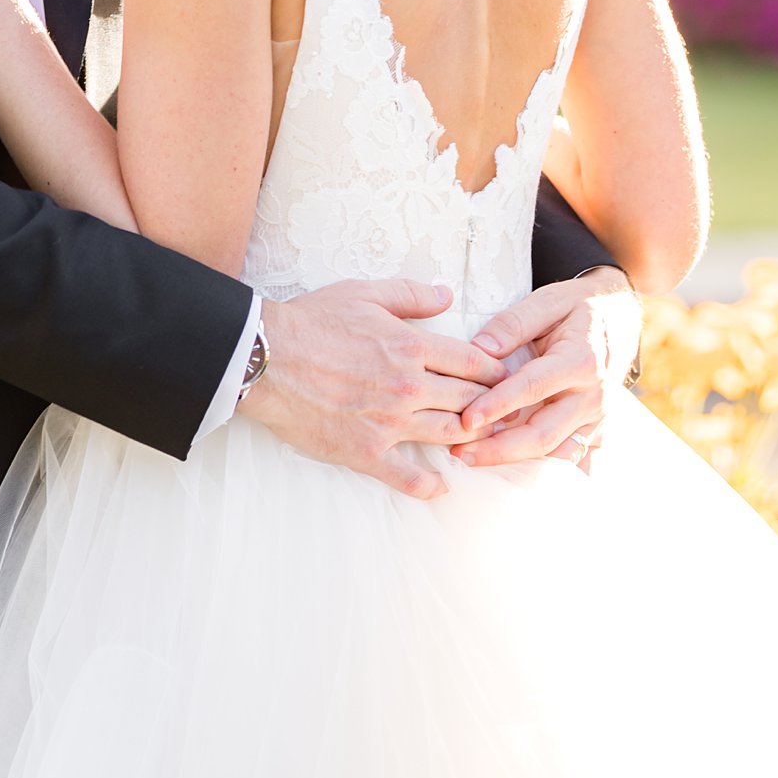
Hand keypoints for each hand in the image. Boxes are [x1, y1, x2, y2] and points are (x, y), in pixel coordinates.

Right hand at [239, 280, 510, 500]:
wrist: (267, 359)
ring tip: (487, 443)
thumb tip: (447, 295)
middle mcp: (408, 386)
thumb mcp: (364, 293)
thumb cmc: (312, 321)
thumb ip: (410, 295)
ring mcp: (390, 422)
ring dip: (473, 440)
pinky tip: (443, 484)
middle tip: (510, 414)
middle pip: (469, 401)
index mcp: (411, 346)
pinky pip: (409, 476)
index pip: (472, 362)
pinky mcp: (367, 451)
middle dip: (494, 407)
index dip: (496, 370)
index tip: (507, 377)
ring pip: (449, 435)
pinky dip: (431, 484)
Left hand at [450, 266, 641, 471]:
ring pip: (556, 452)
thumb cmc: (577, 307)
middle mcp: (593, 395)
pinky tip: (522, 485)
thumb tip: (478, 349)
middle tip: (460, 452)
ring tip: (476, 463)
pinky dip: (552, 475)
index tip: (467, 418)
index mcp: (580, 360)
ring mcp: (598, 417)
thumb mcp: (546, 301)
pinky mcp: (598, 429)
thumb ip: (512, 324)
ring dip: (517, 463)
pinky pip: (575, 459)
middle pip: (544, 433)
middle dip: (499, 448)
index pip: (532, 388)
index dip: (498, 404)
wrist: (619, 315)